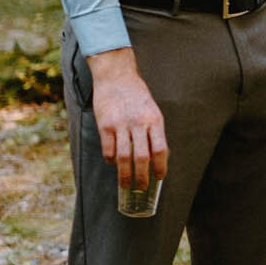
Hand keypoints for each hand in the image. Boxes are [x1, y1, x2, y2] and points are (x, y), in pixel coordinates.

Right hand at [86, 48, 167, 189]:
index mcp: (155, 120)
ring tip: (126, 184)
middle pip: (142, 158)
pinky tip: (112, 164)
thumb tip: (157, 157)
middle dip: (142, 177)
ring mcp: (120, 124)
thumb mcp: (152, 111)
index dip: (161, 167)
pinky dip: (110, 161)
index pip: (161, 149)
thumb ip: (154, 132)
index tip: (159, 177)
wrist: (116, 76)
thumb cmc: (137, 96)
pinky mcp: (104, 125)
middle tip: (141, 188)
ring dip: (125, 175)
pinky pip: (108, 149)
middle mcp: (138, 123)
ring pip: (123, 157)